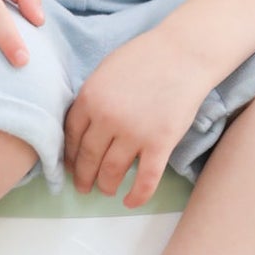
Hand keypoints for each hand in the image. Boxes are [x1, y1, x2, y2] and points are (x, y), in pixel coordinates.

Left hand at [63, 31, 211, 206]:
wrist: (183, 53)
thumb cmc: (145, 57)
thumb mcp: (106, 70)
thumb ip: (92, 97)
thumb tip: (82, 123)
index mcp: (89, 98)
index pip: (71, 137)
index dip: (70, 157)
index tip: (71, 167)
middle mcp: (107, 119)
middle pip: (88, 158)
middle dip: (83, 178)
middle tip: (83, 187)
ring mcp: (133, 133)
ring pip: (112, 172)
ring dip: (106, 186)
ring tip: (106, 190)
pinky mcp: (159, 144)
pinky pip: (145, 180)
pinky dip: (136, 196)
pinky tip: (130, 202)